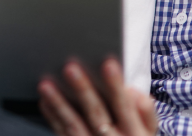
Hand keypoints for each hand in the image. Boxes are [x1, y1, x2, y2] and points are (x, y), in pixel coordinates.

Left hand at [39, 58, 156, 135]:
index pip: (125, 106)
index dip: (116, 86)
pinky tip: (44, 100)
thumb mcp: (148, 131)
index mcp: (134, 132)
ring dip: (59, 103)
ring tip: (46, 84)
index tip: (108, 63)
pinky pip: (62, 134)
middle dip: (83, 90)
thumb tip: (132, 91)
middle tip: (70, 68)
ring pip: (74, 125)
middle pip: (96, 114)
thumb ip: (145, 111)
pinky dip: (52, 117)